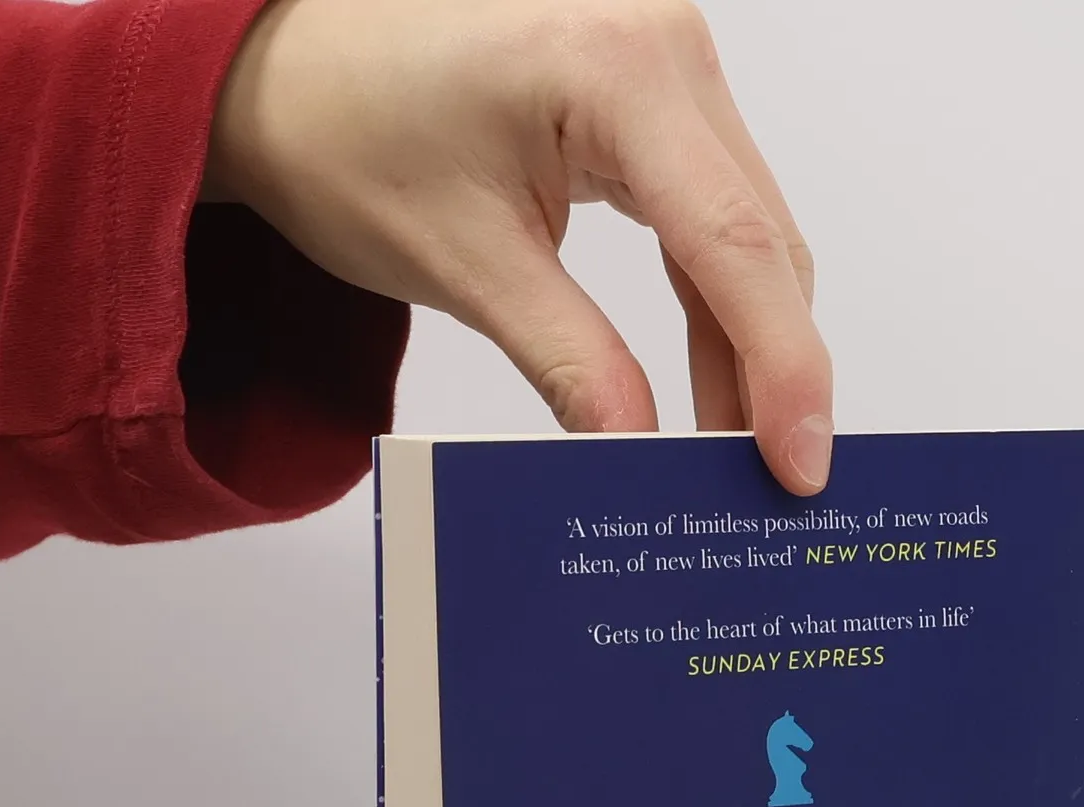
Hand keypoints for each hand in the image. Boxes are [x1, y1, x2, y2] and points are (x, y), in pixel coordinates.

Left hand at [205, 0, 832, 491]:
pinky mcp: (653, 97)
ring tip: (736, 452)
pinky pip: (709, 215)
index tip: (797, 464)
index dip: (780, 367)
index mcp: (617, 66)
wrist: (286, 70)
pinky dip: (713, 305)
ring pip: (746, 232)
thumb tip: (643, 452)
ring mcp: (666, 64)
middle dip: (775, 367)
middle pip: (759, 236)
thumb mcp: (463, 266)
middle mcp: (664, 45)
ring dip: (747, 344)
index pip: (732, 243)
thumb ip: (571, 361)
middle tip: (776, 482)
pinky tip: (711, 387)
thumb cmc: (347, 132)